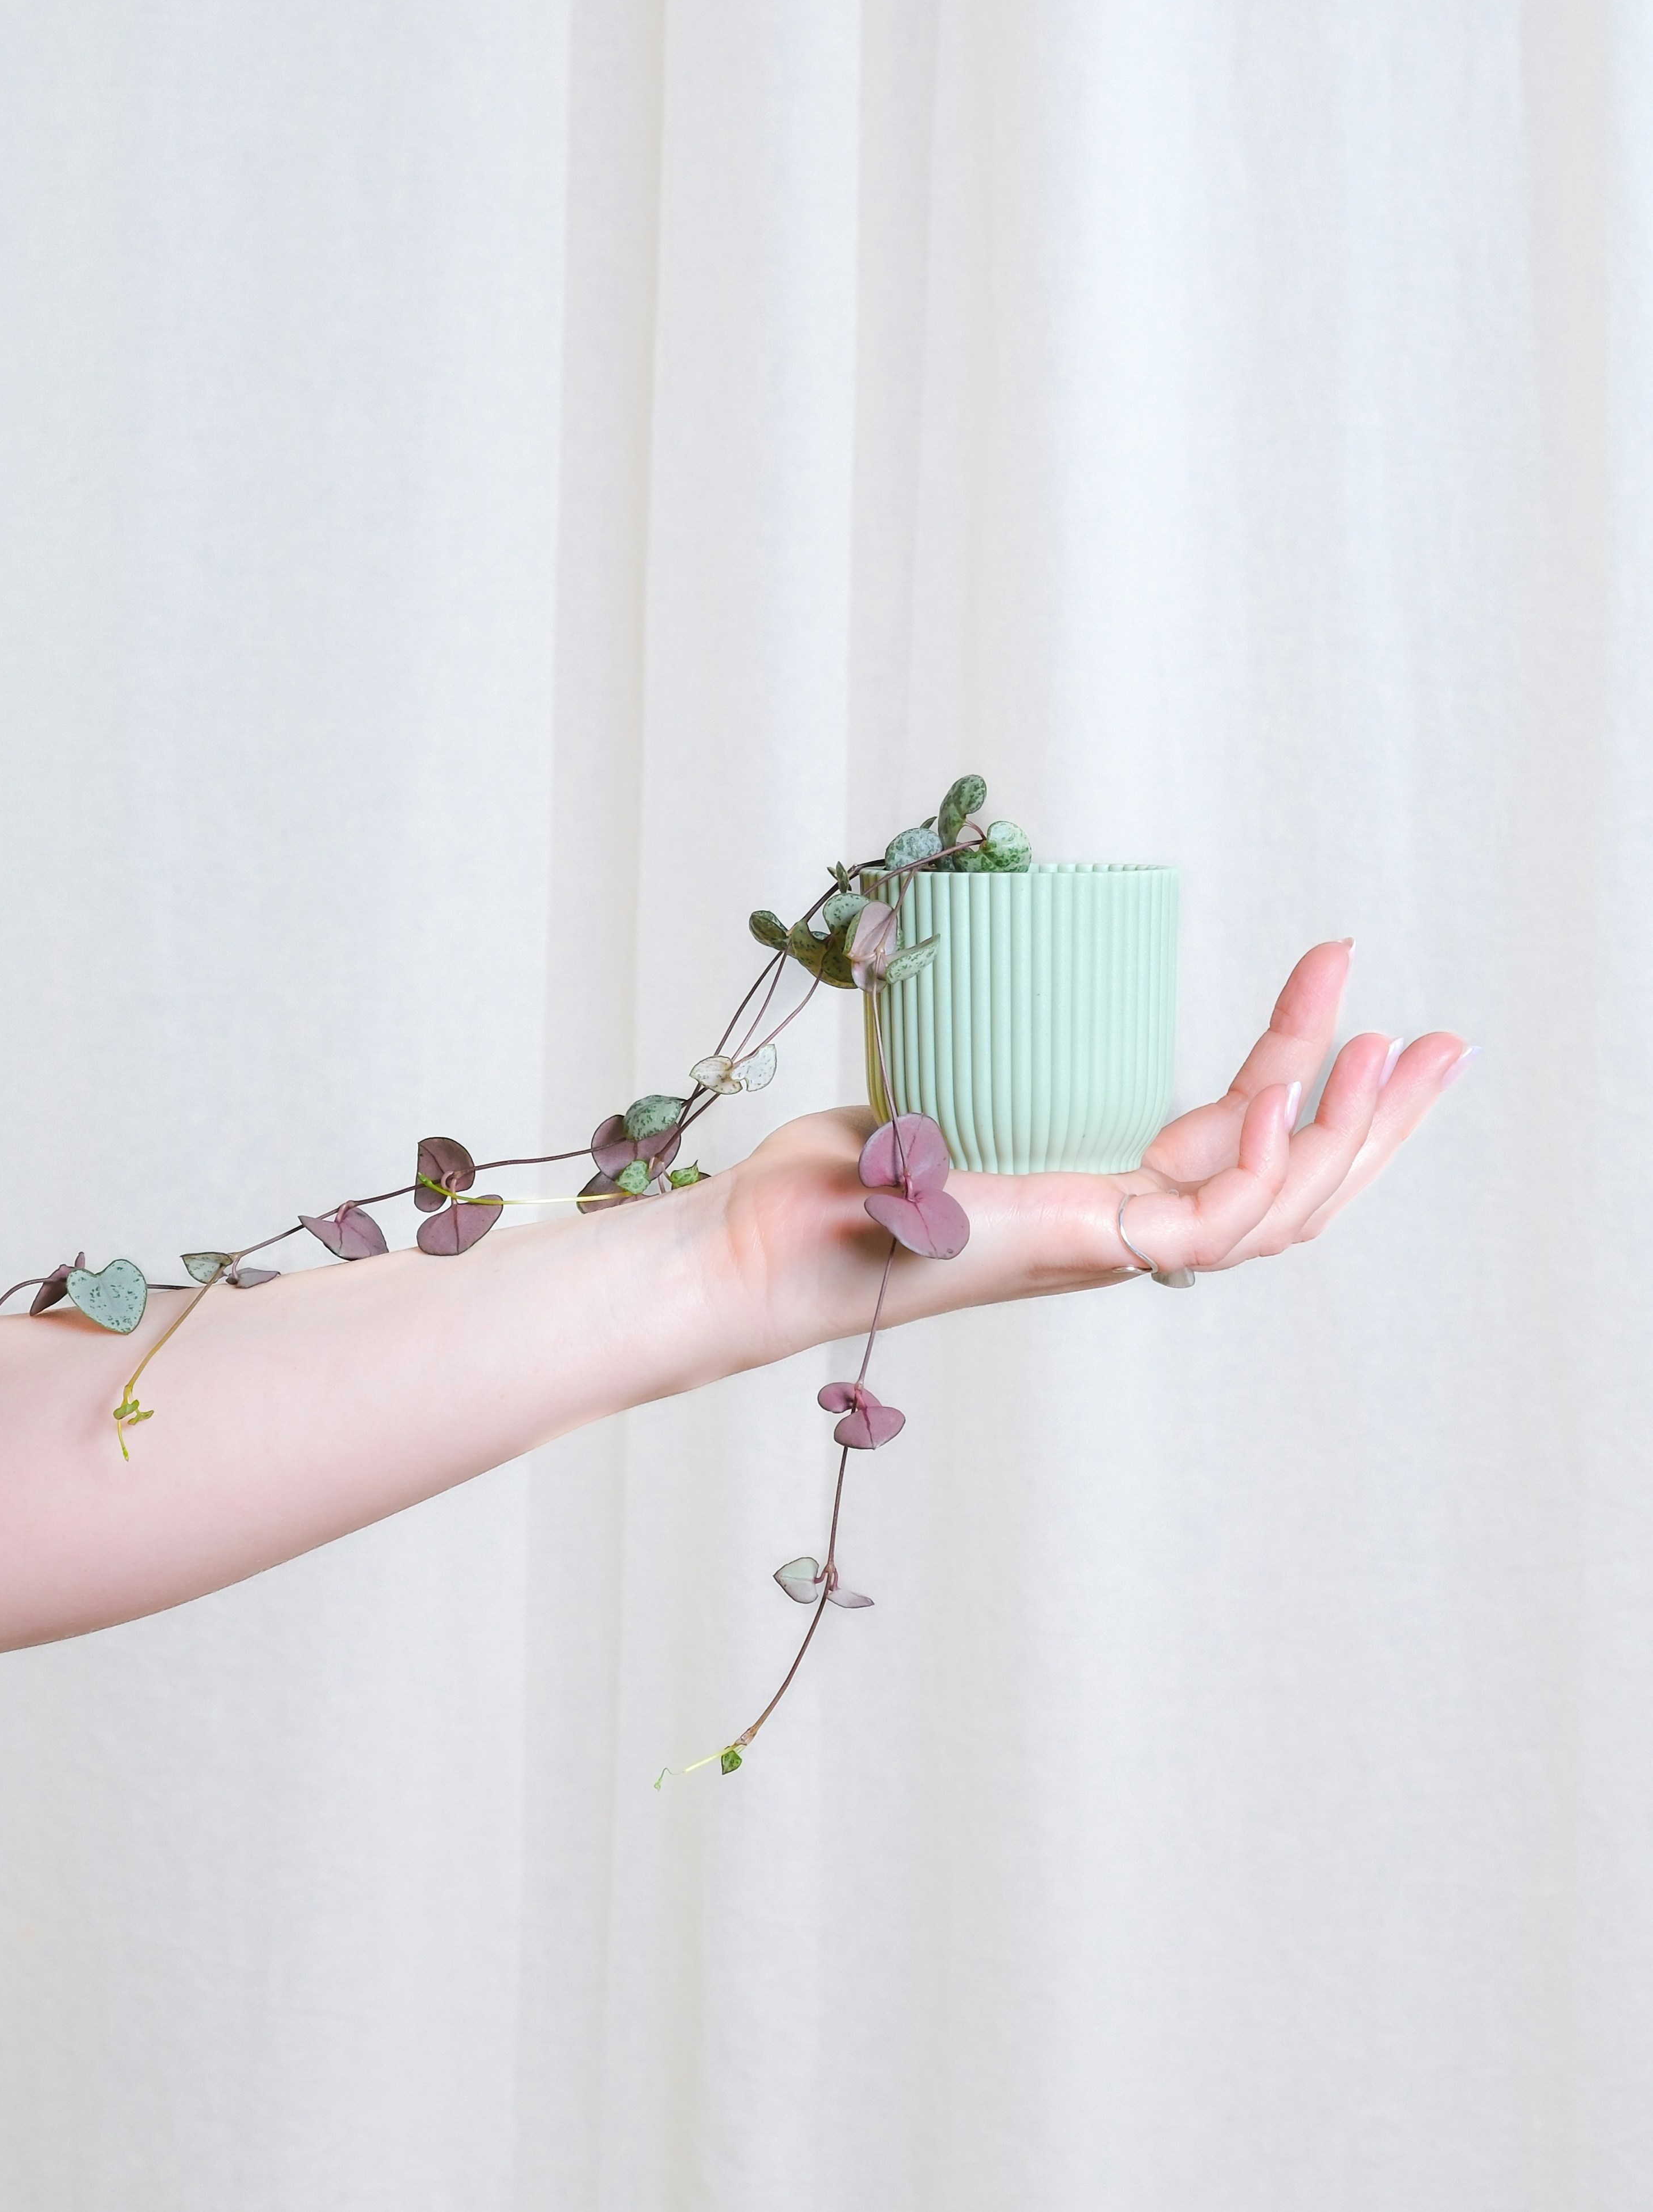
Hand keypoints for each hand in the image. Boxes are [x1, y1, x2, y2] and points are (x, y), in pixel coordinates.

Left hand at [722, 941, 1472, 1346]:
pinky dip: (1257, 1161)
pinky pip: (1206, 1222)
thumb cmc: (831, 1182)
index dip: (1298, 1057)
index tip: (1334, 964)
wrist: (766, 1241)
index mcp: (1103, 1199)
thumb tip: (1006, 986)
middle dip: (1377, 1121)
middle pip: (1290, 1190)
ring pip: (1276, 1214)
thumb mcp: (945, 1104)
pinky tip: (1287, 1092)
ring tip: (1400, 1049)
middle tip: (1446, 1043)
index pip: (1236, 1137)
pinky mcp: (1078, 1249)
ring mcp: (1107, 1247)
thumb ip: (999, 1069)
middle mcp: (1121, 1232)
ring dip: (1350, 1136)